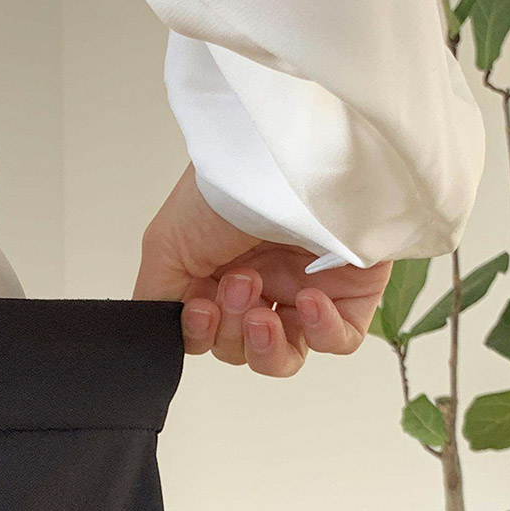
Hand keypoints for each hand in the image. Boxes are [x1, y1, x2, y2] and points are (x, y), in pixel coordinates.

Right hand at [134, 164, 392, 377]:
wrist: (290, 153)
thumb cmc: (229, 184)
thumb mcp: (166, 244)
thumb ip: (157, 304)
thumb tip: (163, 339)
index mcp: (219, 275)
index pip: (208, 336)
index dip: (202, 335)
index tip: (201, 307)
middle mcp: (263, 284)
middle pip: (241, 349)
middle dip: (232, 328)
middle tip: (239, 284)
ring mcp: (307, 289)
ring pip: (285, 357)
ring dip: (266, 345)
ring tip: (262, 311)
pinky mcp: (352, 291)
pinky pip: (338, 341)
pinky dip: (320, 332)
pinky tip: (307, 300)